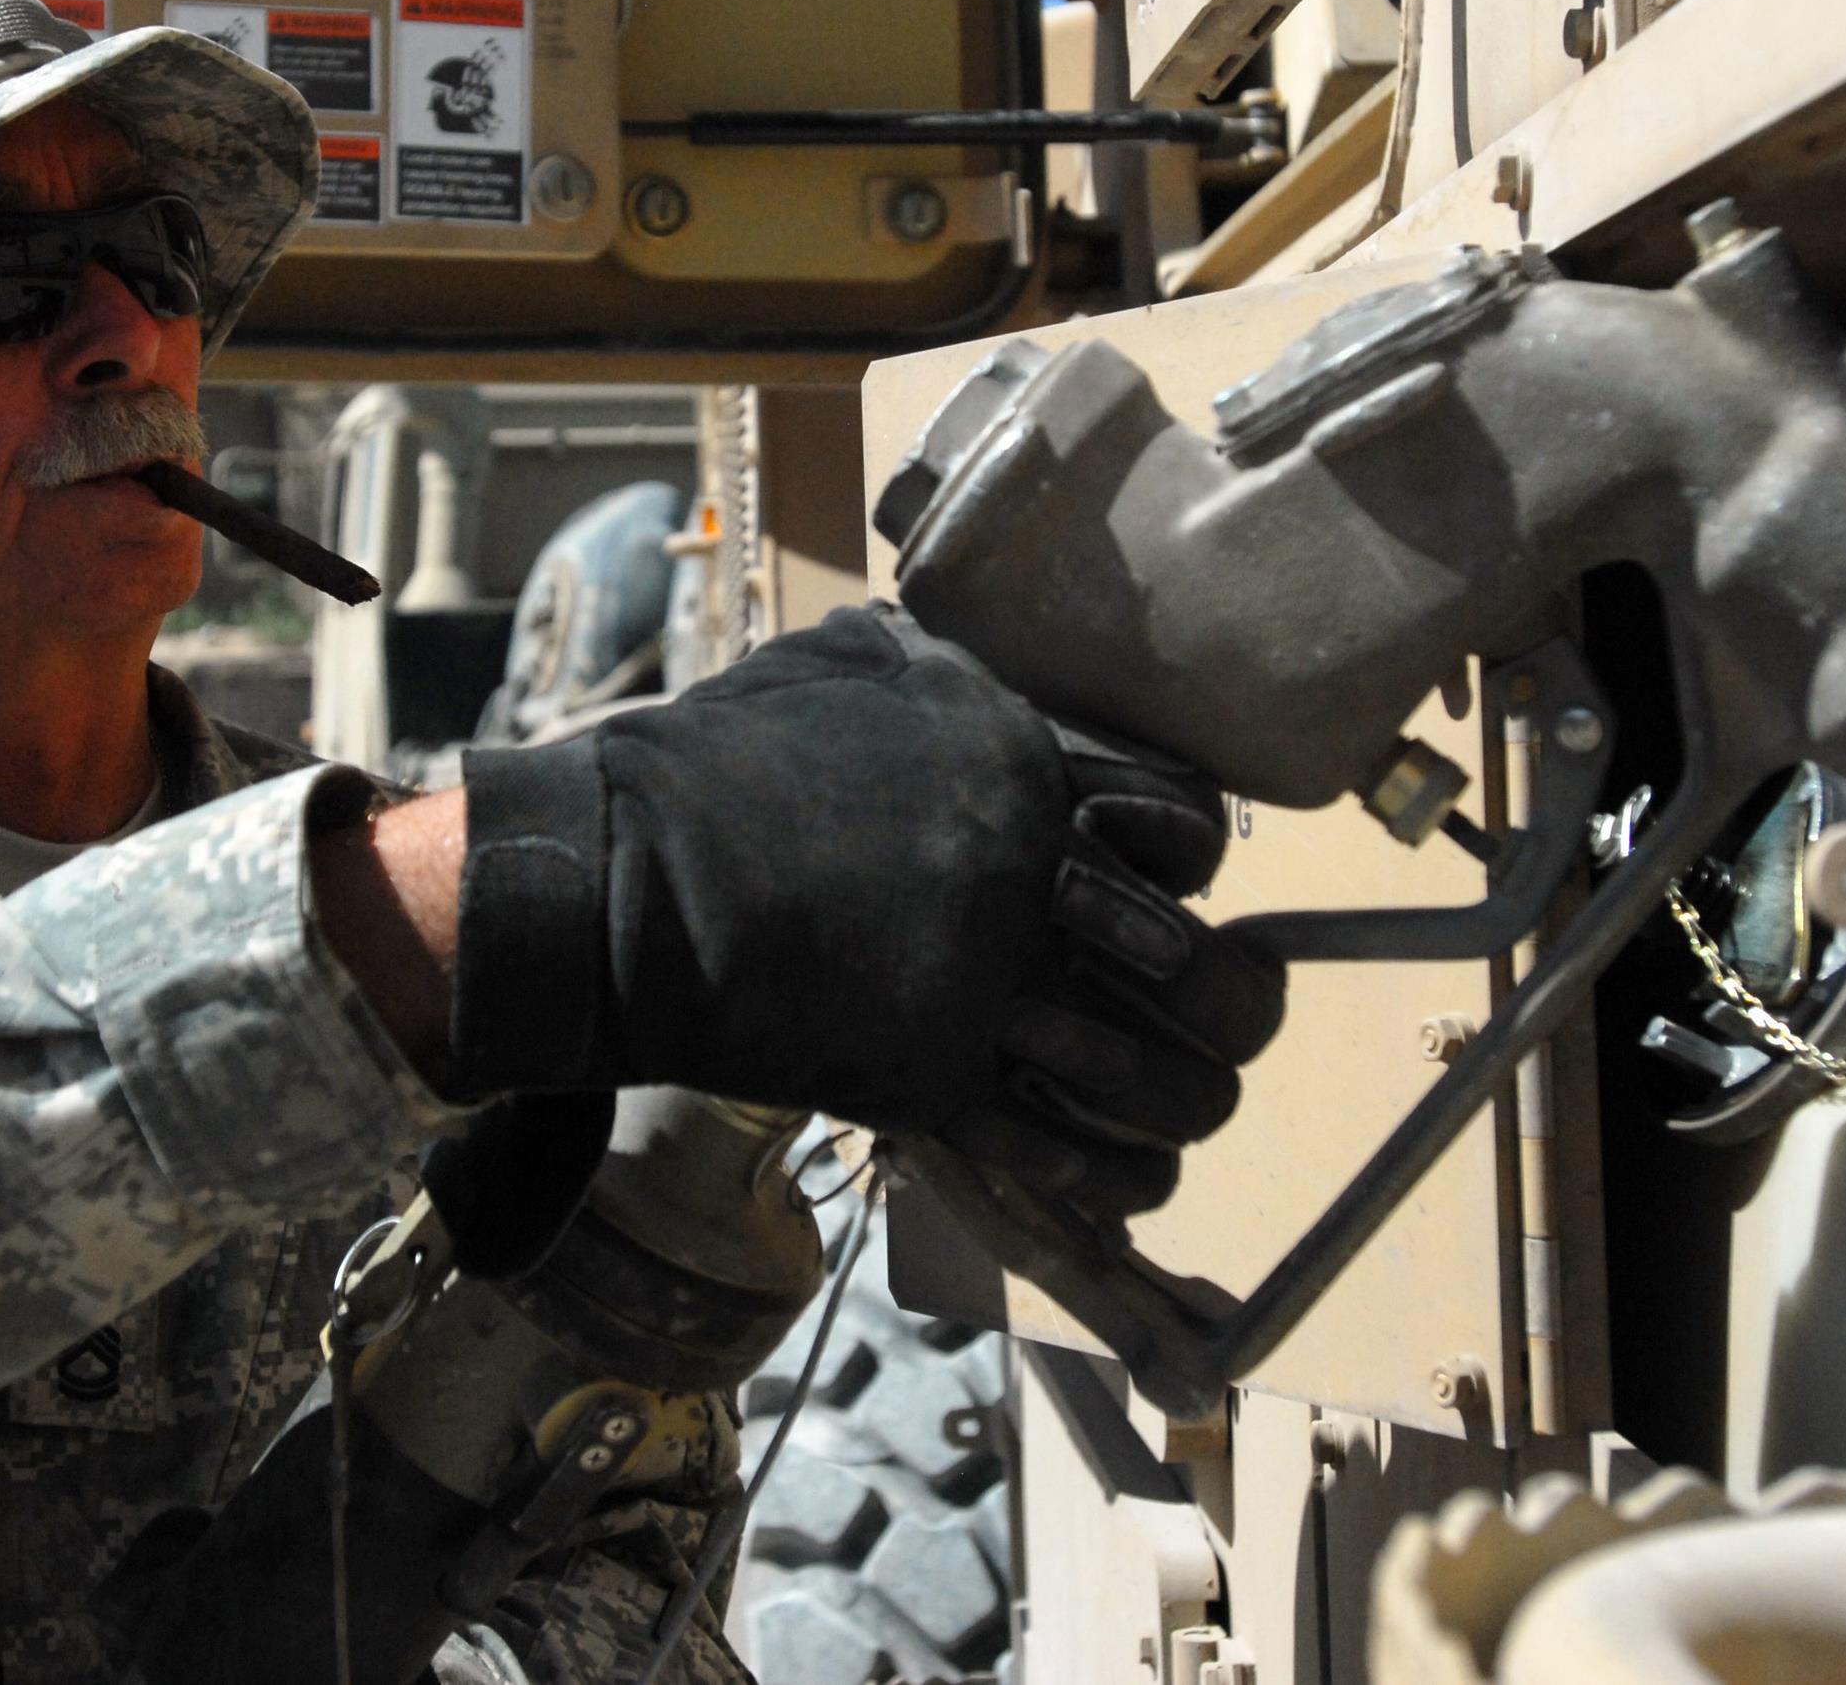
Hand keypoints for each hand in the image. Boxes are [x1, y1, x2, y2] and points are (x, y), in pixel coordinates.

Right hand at [449, 606, 1283, 1214]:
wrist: (614, 881)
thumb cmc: (713, 766)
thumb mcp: (847, 670)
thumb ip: (944, 684)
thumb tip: (984, 689)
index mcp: (1019, 759)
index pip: (1185, 824)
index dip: (1195, 872)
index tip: (1172, 896)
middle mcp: (1024, 870)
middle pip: (1201, 968)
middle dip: (1231, 1012)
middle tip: (1221, 1029)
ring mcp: (982, 981)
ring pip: (1157, 1079)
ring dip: (1186, 1106)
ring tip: (1182, 1113)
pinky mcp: (932, 1077)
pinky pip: (1070, 1151)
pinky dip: (1115, 1175)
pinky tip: (1124, 1175)